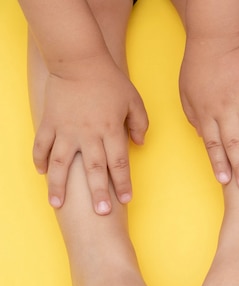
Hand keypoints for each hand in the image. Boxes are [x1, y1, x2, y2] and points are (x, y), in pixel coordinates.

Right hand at [34, 57, 147, 213]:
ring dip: (59, 185)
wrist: (79, 60)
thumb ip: (139, 124)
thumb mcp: (134, 101)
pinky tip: (40, 174)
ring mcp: (65, 129)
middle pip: (94, 169)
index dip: (123, 183)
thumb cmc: (110, 81)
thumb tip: (140, 144)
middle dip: (98, 193)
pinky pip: (42, 145)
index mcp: (111, 130)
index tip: (126, 200)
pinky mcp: (49, 122)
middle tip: (101, 213)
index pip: (120, 163)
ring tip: (57, 204)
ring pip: (60, 163)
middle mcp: (88, 134)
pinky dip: (39, 160)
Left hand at [179, 39, 238, 190]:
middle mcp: (227, 109)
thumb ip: (194, 117)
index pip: (214, 145)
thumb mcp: (186, 93)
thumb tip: (204, 138)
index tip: (227, 181)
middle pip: (236, 143)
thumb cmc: (198, 65)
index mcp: (207, 113)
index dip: (220, 164)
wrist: (218, 37)